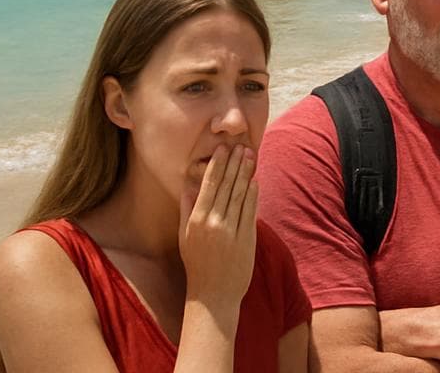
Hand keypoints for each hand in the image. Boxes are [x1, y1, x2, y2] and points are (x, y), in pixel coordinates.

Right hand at [179, 143, 258, 315]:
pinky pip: (251, 210)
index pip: (209, 186)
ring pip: (241, 194)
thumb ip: (187, 208)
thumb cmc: (197, 263)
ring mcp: (232, 230)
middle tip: (240, 145)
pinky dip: (253, 193)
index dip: (217, 165)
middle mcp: (214, 223)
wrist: (213, 294)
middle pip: (227, 186)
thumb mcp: (185, 236)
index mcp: (196, 221)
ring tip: (249, 155)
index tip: (222, 149)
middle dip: (234, 163)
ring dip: (246, 173)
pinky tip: (255, 179)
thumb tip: (188, 183)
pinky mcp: (247, 237)